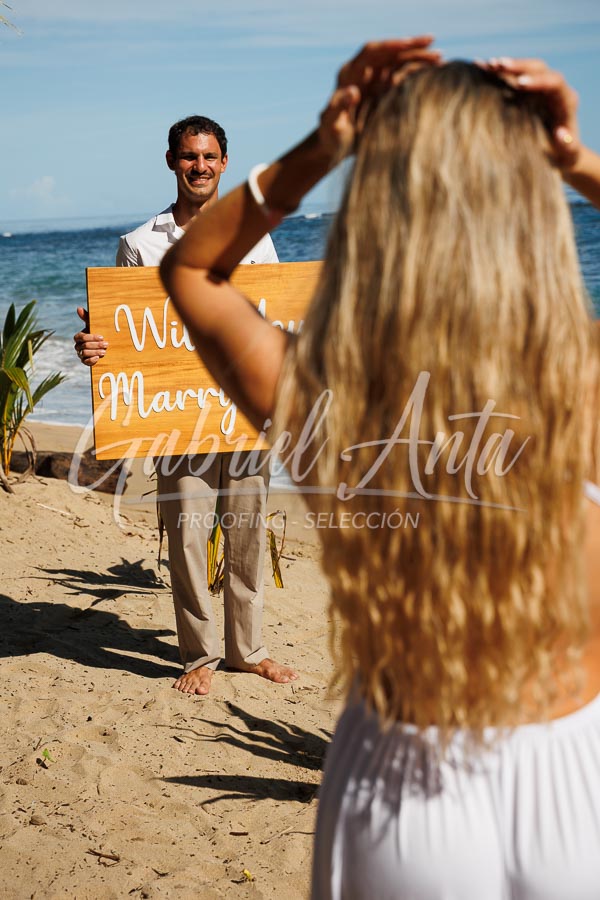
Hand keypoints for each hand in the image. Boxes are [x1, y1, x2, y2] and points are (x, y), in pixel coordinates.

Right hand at [73, 306, 107, 366]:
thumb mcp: (93, 325)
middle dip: (96, 345)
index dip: (92, 337)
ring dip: (95, 352)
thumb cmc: (98, 332)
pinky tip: (98, 358)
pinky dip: (91, 360)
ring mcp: (80, 354)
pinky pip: (85, 362)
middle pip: (84, 346)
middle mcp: (78, 346)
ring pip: (84, 354)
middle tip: (106, 344)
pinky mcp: (85, 361)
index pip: (81, 337)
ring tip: (104, 351)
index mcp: (78, 337)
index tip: (102, 336)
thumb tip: (79, 308)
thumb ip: (86, 317)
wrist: (104, 346)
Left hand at [318, 36, 441, 157]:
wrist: (335, 147)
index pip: (370, 52)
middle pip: (389, 52)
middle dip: (411, 46)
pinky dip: (419, 73)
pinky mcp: (386, 91)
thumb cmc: (330, 136)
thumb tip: (352, 91)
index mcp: (349, 74)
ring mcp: (377, 81)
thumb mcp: (331, 124)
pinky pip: (404, 76)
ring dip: (419, 58)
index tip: (406, 44)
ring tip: (440, 59)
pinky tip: (435, 73)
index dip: (388, 46)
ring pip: (400, 62)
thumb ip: (338, 107)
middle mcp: (364, 73)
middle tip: (433, 42)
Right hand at [483, 57, 580, 169]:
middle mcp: (553, 89)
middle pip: (538, 68)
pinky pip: (511, 77)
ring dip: (505, 66)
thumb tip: (560, 133)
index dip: (537, 81)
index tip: (519, 83)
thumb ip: (568, 145)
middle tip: (498, 65)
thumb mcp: (568, 154)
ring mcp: (538, 88)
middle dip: (518, 66)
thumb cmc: (563, 156)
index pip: (554, 82)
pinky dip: (496, 72)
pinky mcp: (525, 91)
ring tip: (486, 65)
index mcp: (565, 100)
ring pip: (524, 69)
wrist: (558, 153)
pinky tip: (479, 67)